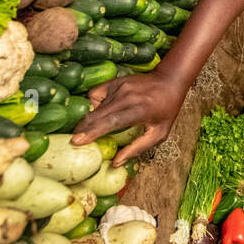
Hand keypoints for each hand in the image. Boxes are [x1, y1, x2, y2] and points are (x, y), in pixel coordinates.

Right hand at [71, 68, 186, 165]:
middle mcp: (127, 97)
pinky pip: (94, 94)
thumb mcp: (159, 133)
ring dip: (87, 120)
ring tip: (85, 130)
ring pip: (93, 106)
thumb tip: (115, 162)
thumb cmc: (166, 111)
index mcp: (139, 110)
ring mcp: (119, 87)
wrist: (169, 81)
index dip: (92, 132)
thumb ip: (138, 148)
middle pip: (97, 115)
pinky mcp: (113, 81)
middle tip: (74, 141)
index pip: (111, 122)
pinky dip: (92, 105)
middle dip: (82, 129)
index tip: (76, 142)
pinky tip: (97, 113)